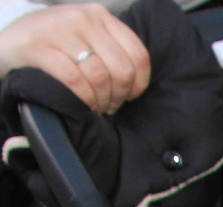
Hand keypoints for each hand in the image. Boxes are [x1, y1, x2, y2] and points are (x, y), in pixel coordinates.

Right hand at [0, 5, 149, 114]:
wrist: (8, 42)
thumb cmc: (53, 47)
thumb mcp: (86, 39)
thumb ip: (112, 51)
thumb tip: (136, 83)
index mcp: (99, 15)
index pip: (138, 55)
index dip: (137, 84)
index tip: (127, 95)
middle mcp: (81, 17)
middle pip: (121, 70)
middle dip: (118, 96)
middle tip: (107, 104)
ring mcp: (58, 29)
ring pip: (99, 76)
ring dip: (100, 100)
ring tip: (93, 105)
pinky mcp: (38, 46)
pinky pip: (74, 80)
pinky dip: (82, 98)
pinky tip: (80, 103)